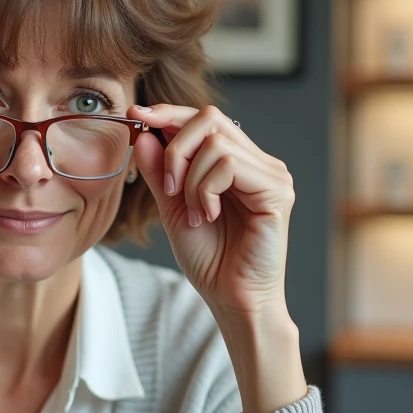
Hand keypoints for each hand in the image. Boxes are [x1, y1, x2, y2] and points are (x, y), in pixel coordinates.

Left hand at [130, 104, 294, 321]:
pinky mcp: (277, 191)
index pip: (204, 120)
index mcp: (237, 162)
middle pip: (210, 118)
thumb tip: (143, 133)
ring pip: (216, 143)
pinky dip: (206, 189)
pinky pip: (229, 165)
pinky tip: (207, 215)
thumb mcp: (173, 206)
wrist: (231, 298)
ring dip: (190, 179)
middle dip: (175, 148)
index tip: (135, 116)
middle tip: (169, 187)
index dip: (169, 114)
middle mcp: (259, 162)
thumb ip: (160, 171)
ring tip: (193, 213)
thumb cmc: (209, 258)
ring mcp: (272, 174)